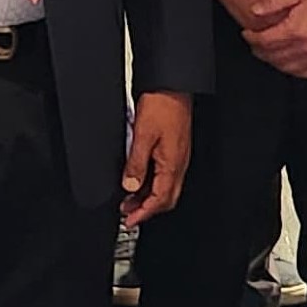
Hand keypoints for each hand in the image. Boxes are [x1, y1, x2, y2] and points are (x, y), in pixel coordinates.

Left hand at [119, 92, 192, 226]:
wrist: (172, 85)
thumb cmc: (163, 105)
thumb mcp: (142, 136)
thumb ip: (135, 164)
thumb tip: (130, 186)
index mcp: (172, 165)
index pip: (160, 200)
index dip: (143, 213)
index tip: (130, 221)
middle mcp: (178, 164)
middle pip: (165, 198)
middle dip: (146, 209)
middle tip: (128, 214)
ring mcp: (177, 156)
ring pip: (164, 187)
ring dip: (146, 196)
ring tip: (128, 199)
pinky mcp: (174, 148)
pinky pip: (163, 174)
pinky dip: (150, 182)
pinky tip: (137, 179)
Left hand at [239, 0, 306, 79]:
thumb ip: (274, 0)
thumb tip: (255, 10)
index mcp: (296, 30)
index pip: (264, 41)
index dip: (251, 38)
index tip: (247, 33)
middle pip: (274, 57)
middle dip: (260, 51)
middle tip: (255, 44)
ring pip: (289, 69)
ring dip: (275, 63)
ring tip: (269, 53)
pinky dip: (296, 71)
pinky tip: (291, 64)